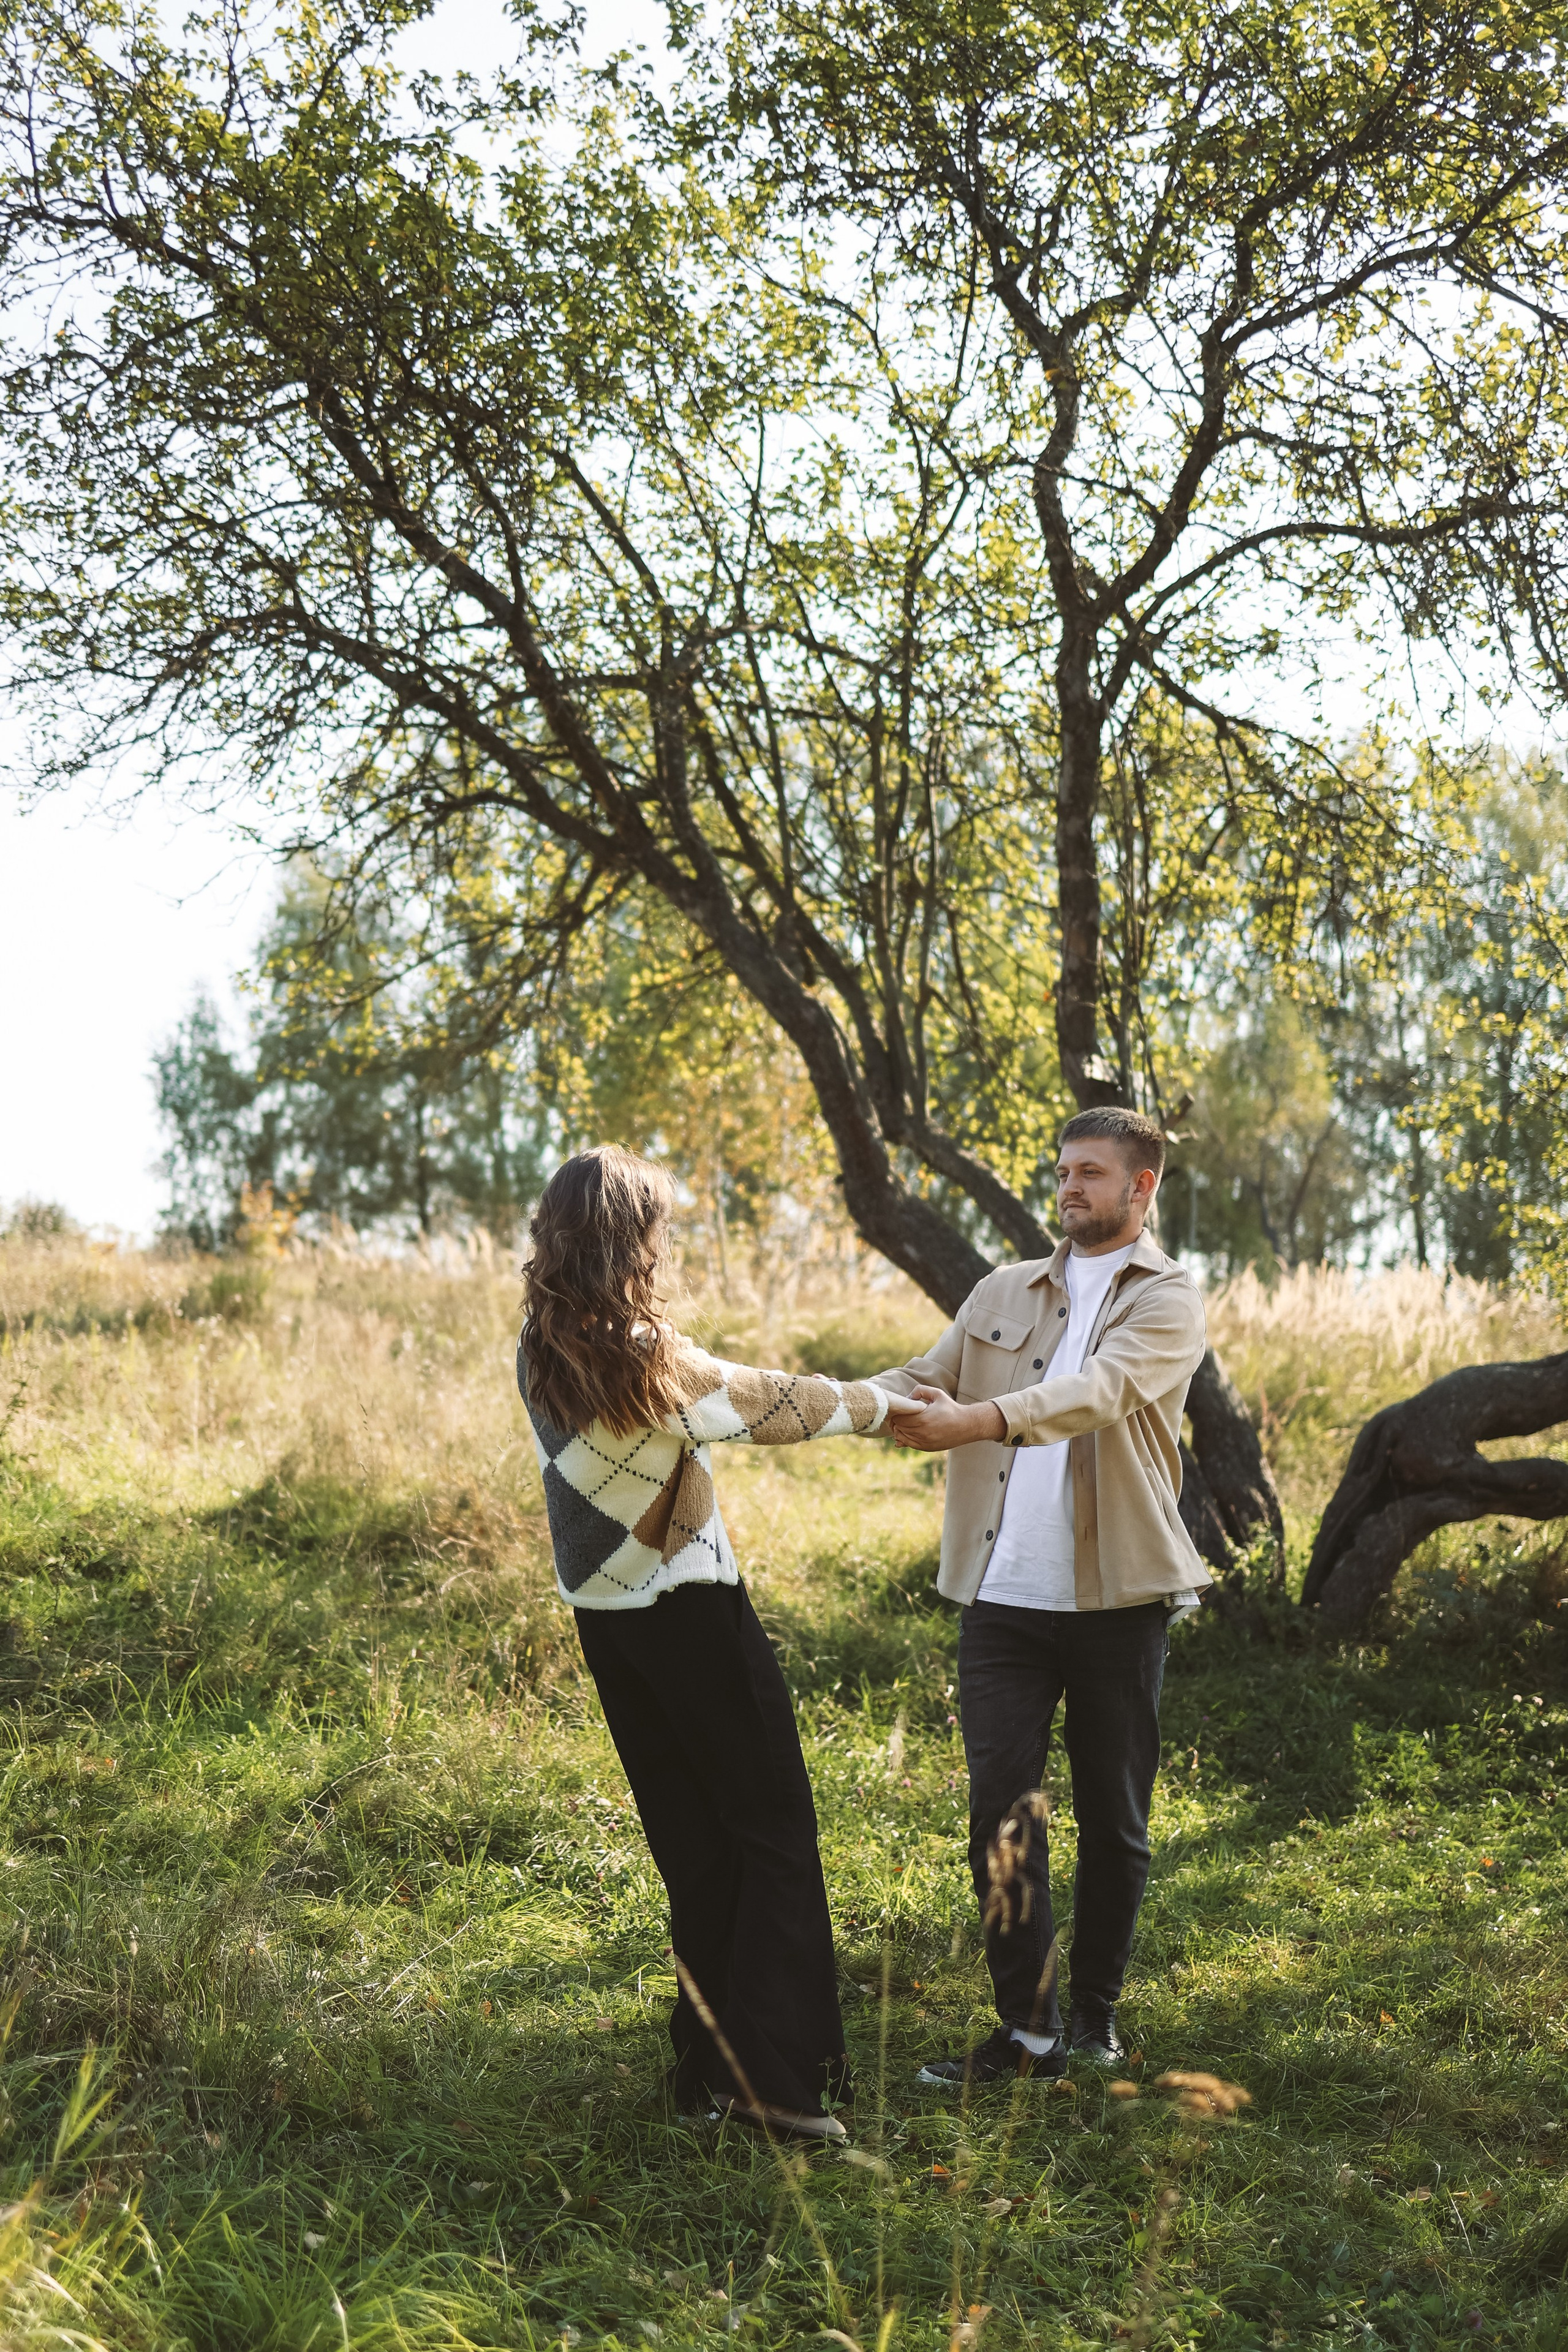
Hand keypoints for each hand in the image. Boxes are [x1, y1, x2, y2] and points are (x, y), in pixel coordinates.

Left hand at [885, 1385, 1006, 1450]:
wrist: (967, 1425)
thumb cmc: (951, 1408)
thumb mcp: (937, 1394)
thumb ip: (920, 1390)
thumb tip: (907, 1397)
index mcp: (923, 1418)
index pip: (898, 1419)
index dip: (896, 1414)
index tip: (899, 1410)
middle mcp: (922, 1432)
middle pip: (898, 1429)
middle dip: (897, 1423)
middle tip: (899, 1417)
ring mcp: (925, 1442)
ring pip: (902, 1438)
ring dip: (900, 1431)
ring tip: (903, 1424)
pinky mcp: (928, 1448)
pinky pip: (910, 1445)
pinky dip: (905, 1439)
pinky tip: (907, 1433)